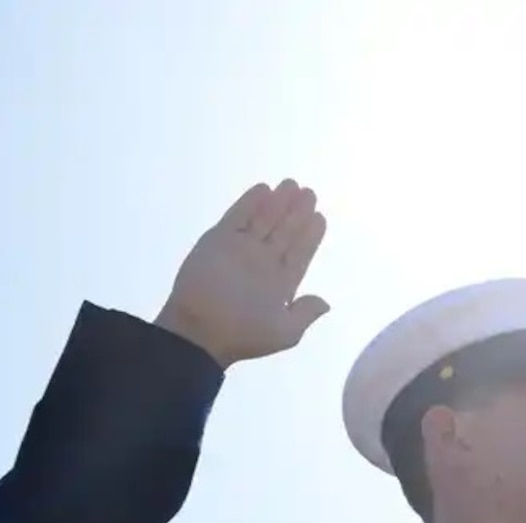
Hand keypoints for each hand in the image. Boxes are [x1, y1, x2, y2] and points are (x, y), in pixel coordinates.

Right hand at [155, 179, 330, 367]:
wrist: (201, 331)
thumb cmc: (244, 334)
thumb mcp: (285, 332)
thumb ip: (305, 314)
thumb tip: (324, 302)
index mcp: (280, 283)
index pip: (299, 253)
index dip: (310, 236)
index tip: (320, 217)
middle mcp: (262, 263)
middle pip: (284, 232)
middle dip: (297, 213)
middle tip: (310, 193)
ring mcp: (241, 250)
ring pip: (264, 220)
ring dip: (278, 203)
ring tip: (292, 185)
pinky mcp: (219, 240)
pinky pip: (238, 217)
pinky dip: (250, 203)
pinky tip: (264, 189)